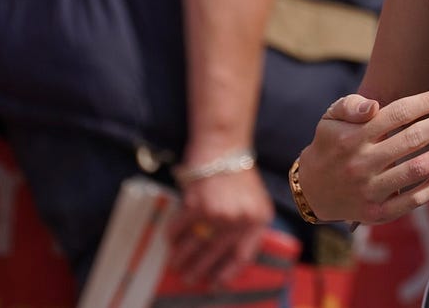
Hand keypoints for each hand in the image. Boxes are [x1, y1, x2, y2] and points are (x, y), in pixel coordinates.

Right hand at [167, 166, 274, 287]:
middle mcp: (241, 219)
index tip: (215, 283)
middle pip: (217, 254)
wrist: (223, 144)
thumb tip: (226, 254)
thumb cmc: (236, 171)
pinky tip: (169, 239)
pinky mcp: (198, 205)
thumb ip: (246, 223)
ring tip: (176, 264)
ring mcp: (219, 213)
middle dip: (200, 268)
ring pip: (196, 244)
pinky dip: (173, 235)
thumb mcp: (253, 199)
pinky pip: (181, 228)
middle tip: (189, 277)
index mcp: (259, 219)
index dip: (228, 272)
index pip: (244, 255)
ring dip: (182, 257)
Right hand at [298, 87, 428, 224]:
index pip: (400, 113)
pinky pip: (414, 199)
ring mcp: (371, 190)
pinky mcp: (378, 213)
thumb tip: (374, 106)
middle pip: (414, 139)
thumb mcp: (329, 118)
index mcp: (353, 137)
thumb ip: (350, 105)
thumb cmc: (329, 145)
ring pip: (418, 169)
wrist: (312, 191)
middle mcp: (362, 163)